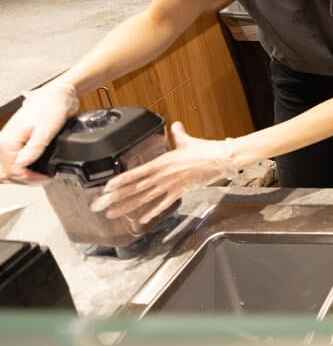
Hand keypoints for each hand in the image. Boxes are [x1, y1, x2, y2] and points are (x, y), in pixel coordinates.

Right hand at [0, 82, 77, 182]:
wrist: (51, 97)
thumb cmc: (49, 110)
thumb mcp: (46, 131)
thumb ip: (33, 149)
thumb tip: (23, 165)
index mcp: (7, 142)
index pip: (14, 171)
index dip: (32, 178)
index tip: (47, 177)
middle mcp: (2, 143)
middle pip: (6, 174)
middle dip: (25, 180)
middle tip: (43, 178)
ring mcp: (4, 142)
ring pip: (4, 170)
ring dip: (19, 177)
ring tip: (38, 176)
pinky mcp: (9, 142)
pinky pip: (7, 162)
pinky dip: (17, 169)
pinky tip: (29, 170)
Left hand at [90, 122, 236, 223]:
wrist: (219, 159)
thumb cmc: (204, 150)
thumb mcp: (187, 141)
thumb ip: (178, 134)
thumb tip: (176, 126)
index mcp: (160, 163)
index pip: (135, 173)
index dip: (119, 181)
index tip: (106, 188)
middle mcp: (162, 176)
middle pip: (134, 188)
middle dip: (115, 198)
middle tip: (100, 205)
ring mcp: (170, 186)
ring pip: (144, 198)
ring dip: (127, 207)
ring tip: (112, 213)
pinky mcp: (180, 192)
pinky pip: (163, 204)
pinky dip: (151, 213)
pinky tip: (140, 219)